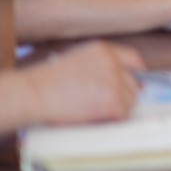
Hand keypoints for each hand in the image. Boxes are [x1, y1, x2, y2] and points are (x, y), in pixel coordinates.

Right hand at [23, 40, 143, 124]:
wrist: (34, 93)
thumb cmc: (46, 81)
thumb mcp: (77, 60)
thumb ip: (99, 66)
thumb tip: (118, 80)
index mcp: (105, 50)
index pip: (133, 59)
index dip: (136, 73)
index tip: (135, 83)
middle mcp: (114, 63)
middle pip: (133, 83)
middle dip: (123, 95)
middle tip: (106, 105)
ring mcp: (115, 82)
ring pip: (130, 100)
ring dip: (117, 109)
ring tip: (94, 112)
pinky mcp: (113, 101)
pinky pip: (122, 114)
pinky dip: (112, 120)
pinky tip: (96, 119)